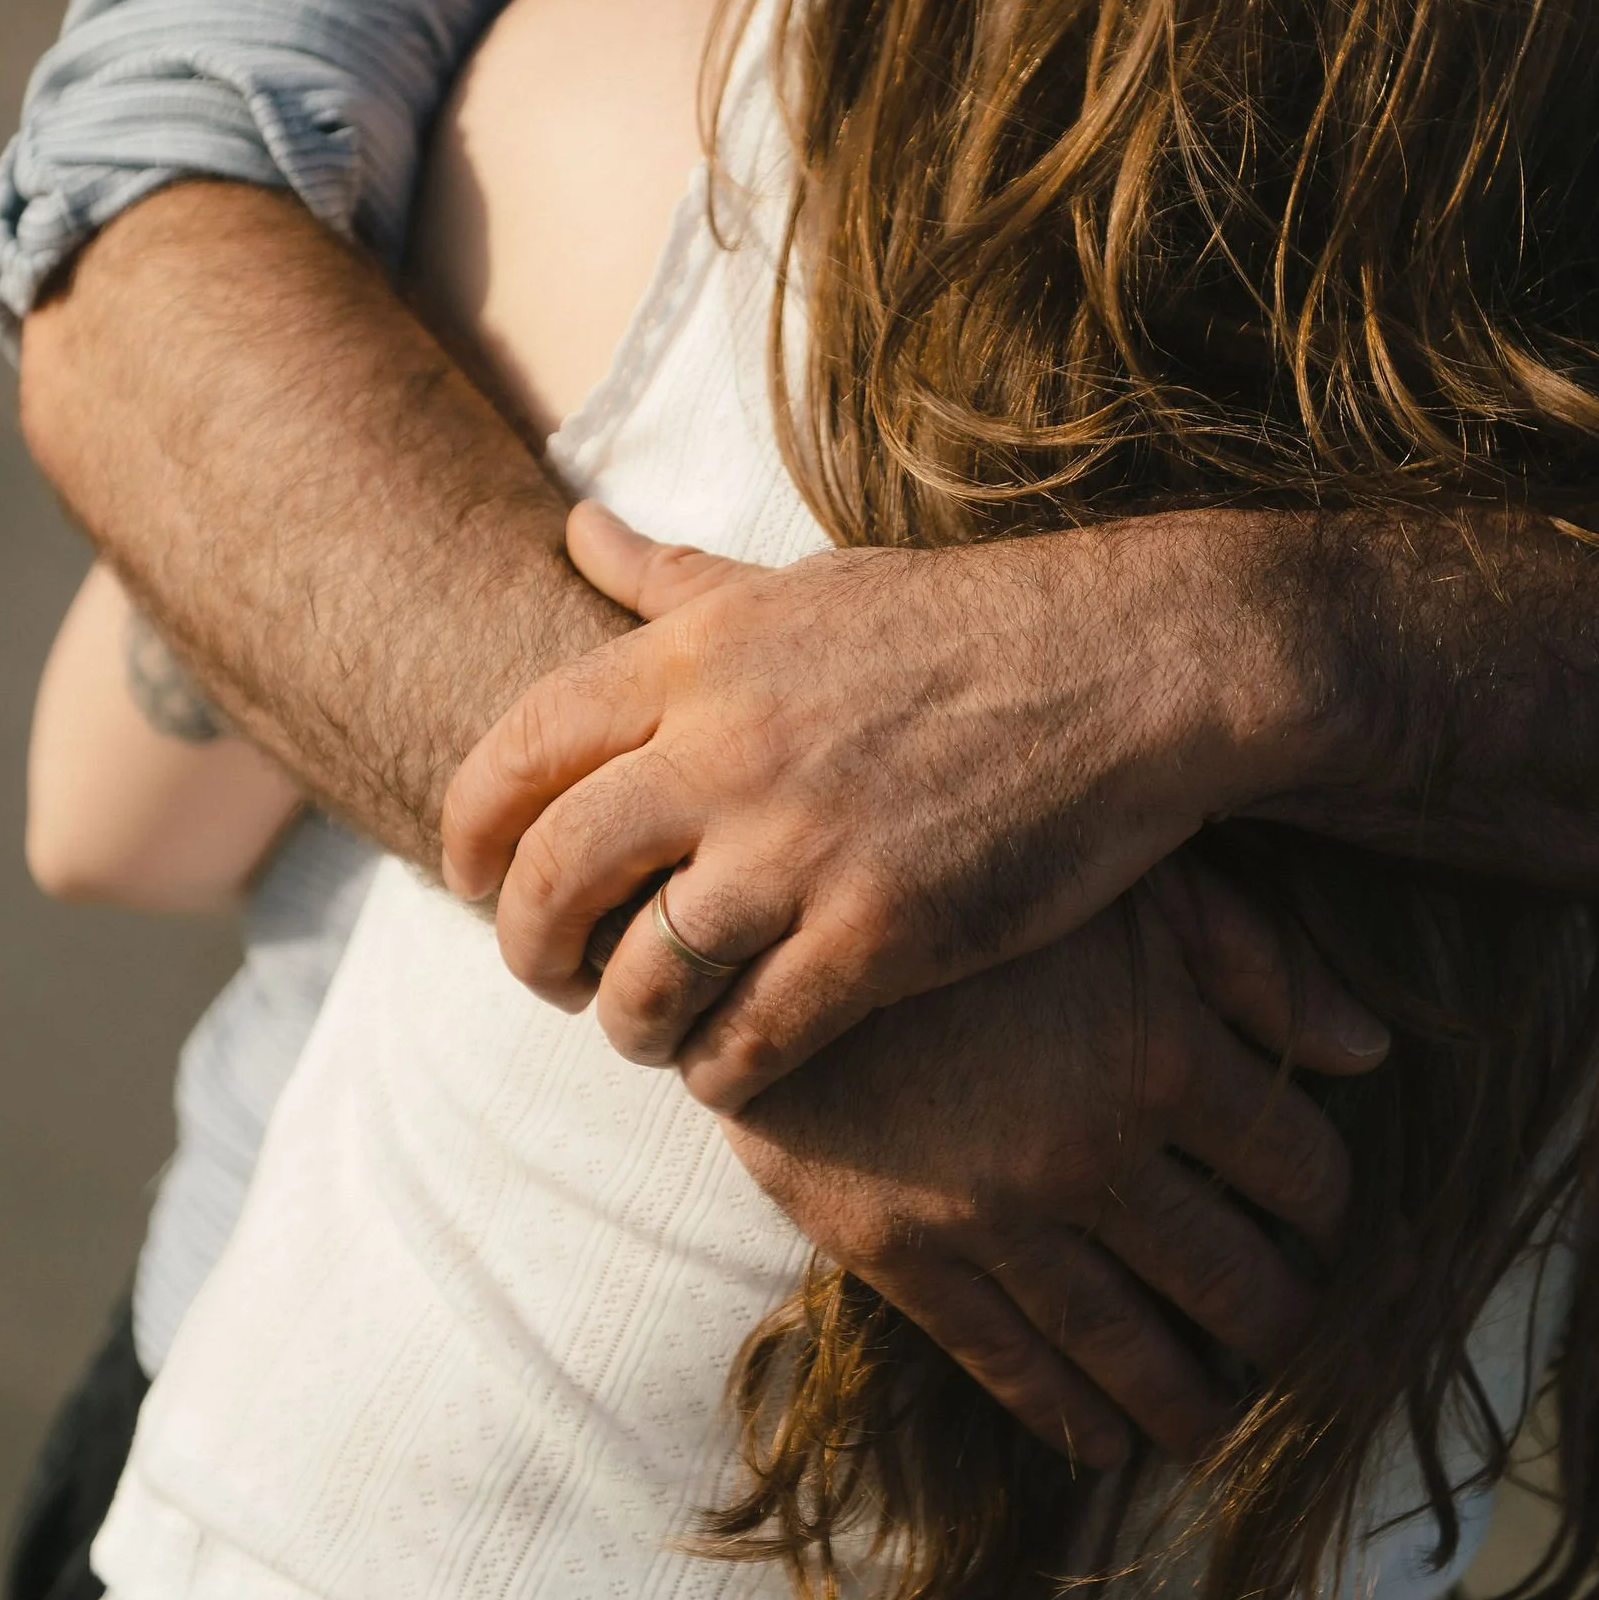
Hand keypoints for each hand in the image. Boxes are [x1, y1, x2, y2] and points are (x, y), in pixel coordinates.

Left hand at [443, 502, 1314, 1108]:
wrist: (1130, 668)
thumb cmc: (965, 624)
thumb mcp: (806, 582)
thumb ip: (675, 578)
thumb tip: (572, 527)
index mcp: (699, 656)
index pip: (517, 750)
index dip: (469, 828)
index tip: (468, 875)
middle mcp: (728, 746)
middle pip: (552, 875)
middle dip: (525, 946)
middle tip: (545, 976)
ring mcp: (803, 845)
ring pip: (642, 977)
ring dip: (623, 1025)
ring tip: (643, 1032)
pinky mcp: (882, 932)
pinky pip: (751, 1039)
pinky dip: (721, 1072)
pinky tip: (730, 1069)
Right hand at [722, 854, 1386, 1465]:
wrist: (771, 909)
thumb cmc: (968, 868)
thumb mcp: (1130, 879)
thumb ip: (1255, 963)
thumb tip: (1371, 1053)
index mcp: (1163, 1053)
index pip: (1296, 1168)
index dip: (1331, 1203)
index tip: (1333, 1224)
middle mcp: (1092, 1153)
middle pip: (1229, 1276)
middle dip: (1282, 1320)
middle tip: (1306, 1347)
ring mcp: (992, 1215)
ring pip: (1125, 1341)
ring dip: (1188, 1395)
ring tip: (1223, 1427)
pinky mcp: (897, 1250)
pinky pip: (1001, 1357)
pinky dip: (1062, 1411)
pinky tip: (1105, 1443)